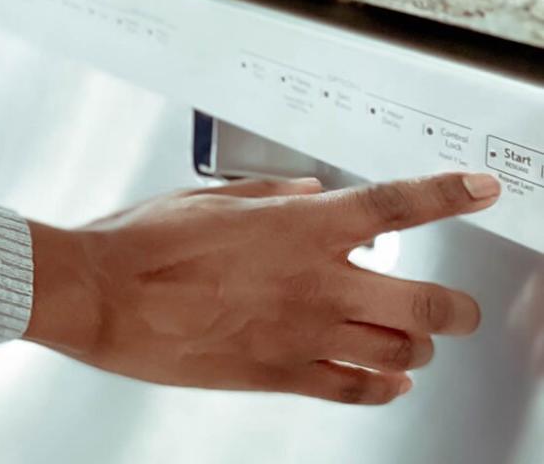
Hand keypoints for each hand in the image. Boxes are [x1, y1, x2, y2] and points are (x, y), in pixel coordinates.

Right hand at [25, 172, 502, 404]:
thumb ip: (268, 197)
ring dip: (416, 348)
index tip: (479, 190)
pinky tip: (384, 382)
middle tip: (457, 307)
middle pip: (425, 302)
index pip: (397, 204)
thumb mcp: (205, 198)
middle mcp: (313, 281)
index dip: (450, 194)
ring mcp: (300, 333)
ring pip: (400, 352)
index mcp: (297, 226)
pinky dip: (381, 387)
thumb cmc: (140, 245)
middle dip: (454, 307)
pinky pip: (354, 390)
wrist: (100, 296)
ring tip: (413, 344)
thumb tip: (306, 195)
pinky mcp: (277, 375)